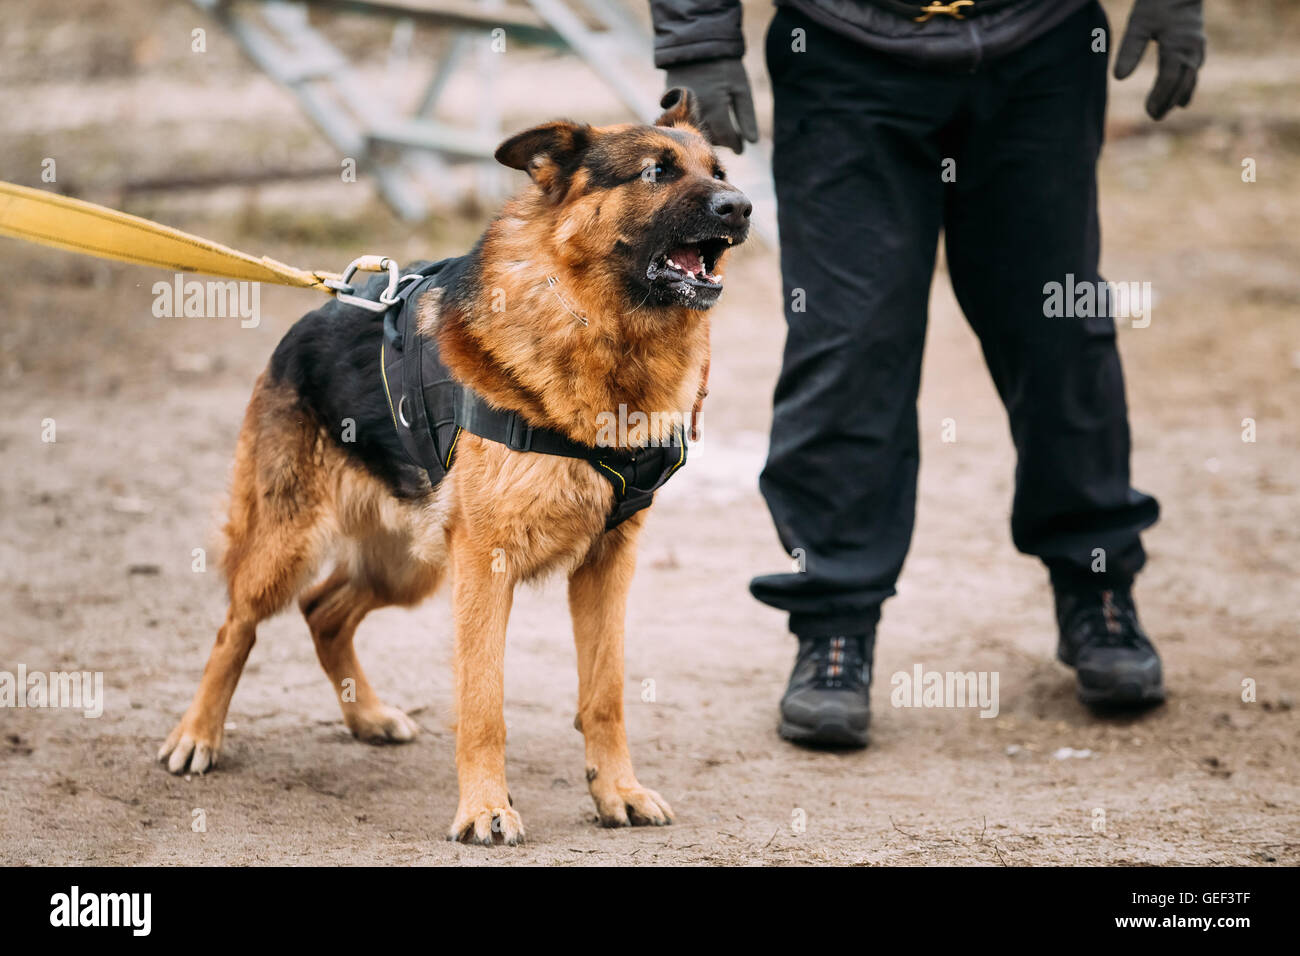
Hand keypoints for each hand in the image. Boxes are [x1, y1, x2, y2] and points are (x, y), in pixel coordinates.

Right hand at [664, 58, 758, 152]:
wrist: (695, 42)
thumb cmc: (724, 65)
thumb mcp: (741, 88)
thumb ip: (746, 116)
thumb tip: (752, 142)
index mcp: (716, 109)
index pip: (727, 139)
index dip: (736, 145)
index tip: (740, 148)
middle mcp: (696, 112)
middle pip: (709, 139)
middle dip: (720, 139)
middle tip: (729, 135)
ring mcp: (679, 108)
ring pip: (694, 133)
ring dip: (705, 132)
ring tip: (714, 124)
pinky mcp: (668, 102)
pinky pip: (679, 120)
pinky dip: (689, 121)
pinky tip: (697, 114)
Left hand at [1113, 0, 1204, 120]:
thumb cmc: (1157, 3)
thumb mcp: (1138, 24)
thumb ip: (1130, 50)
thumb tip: (1119, 78)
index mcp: (1178, 46)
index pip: (1168, 79)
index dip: (1159, 97)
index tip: (1148, 112)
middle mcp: (1192, 50)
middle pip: (1182, 84)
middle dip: (1169, 102)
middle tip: (1154, 117)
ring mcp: (1197, 48)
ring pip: (1191, 79)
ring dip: (1179, 96)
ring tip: (1167, 110)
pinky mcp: (1197, 45)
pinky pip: (1194, 71)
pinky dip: (1187, 86)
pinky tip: (1182, 97)